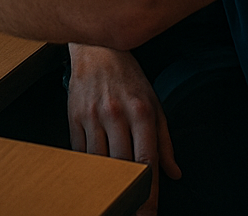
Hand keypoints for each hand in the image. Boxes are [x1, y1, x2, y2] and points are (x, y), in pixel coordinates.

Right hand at [67, 44, 179, 215]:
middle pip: (121, 165)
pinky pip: (79, 151)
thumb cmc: (128, 76)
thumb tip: (173, 173)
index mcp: (141, 111)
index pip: (146, 161)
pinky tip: (94, 175)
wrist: (96, 48)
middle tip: (130, 209)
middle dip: (127, 193)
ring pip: (98, 161)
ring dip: (106, 182)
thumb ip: (165, 140)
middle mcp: (116, 114)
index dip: (148, 191)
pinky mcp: (74, 115)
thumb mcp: (155, 103)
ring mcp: (92, 115)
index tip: (148, 212)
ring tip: (112, 194)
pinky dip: (87, 167)